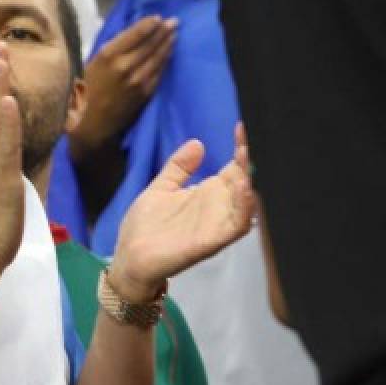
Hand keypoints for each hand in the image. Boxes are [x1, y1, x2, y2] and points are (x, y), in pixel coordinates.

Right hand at [78, 16, 177, 147]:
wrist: (91, 124)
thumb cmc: (85, 92)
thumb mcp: (90, 65)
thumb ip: (110, 52)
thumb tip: (130, 37)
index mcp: (108, 56)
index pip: (136, 34)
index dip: (149, 24)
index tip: (158, 17)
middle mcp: (125, 65)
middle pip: (150, 43)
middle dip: (163, 31)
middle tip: (173, 21)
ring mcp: (138, 80)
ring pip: (158, 56)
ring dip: (168, 43)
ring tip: (174, 34)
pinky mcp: (146, 92)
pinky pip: (159, 72)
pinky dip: (165, 60)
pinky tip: (169, 53)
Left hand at [108, 123, 256, 301]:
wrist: (129, 258)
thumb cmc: (145, 227)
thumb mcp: (161, 188)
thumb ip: (179, 167)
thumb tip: (198, 143)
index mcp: (208, 193)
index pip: (234, 167)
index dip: (242, 147)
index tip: (243, 126)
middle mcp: (218, 207)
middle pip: (246, 180)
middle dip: (253, 161)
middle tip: (257, 138)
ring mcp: (217, 224)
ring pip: (248, 202)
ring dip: (253, 182)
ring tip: (252, 159)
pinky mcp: (211, 241)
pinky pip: (237, 226)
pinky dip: (245, 209)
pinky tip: (246, 190)